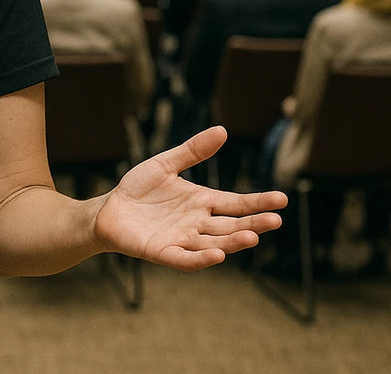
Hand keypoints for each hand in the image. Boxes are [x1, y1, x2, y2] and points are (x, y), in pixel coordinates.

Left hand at [93, 126, 287, 270]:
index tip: (281, 199)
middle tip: (276, 220)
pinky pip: (185, 258)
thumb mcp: (165, 164)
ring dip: (233, 242)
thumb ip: (192, 151)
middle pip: (232, 225)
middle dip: (254, 224)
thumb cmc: (139, 188)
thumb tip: (222, 130)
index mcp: (203, 202)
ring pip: (214, 243)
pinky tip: (217, 254)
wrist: (109, 209)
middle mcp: (198, 223)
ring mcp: (182, 239)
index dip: (258, 202)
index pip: (237, 203)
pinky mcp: (163, 251)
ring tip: (252, 237)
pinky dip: (201, 258)